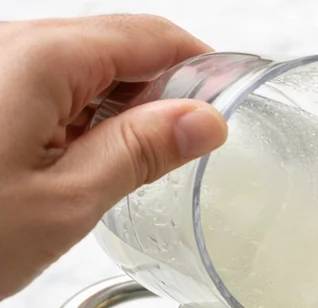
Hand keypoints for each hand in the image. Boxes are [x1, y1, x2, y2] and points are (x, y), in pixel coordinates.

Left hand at [0, 14, 226, 299]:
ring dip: (118, 111)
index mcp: (40, 57)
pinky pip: (45, 86)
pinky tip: (87, 167)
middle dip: (161, 93)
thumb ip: (141, 153)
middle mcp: (11, 42)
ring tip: (133, 173)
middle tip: (194, 154)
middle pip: (115, 46)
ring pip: (80, 68)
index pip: (149, 35)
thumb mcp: (68, 203)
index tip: (236, 98)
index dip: (203, 64)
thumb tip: (203, 120)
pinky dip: (79, 119)